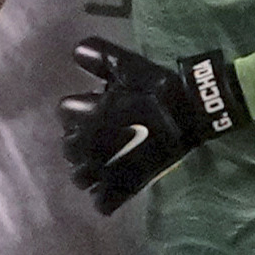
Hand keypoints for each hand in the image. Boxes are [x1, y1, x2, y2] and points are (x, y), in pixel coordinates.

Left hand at [58, 35, 245, 214]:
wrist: (190, 112)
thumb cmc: (158, 88)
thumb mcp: (129, 65)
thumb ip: (100, 56)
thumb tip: (75, 51)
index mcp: (90, 114)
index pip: (64, 113)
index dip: (75, 108)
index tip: (88, 106)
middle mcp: (93, 144)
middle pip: (68, 149)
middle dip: (78, 142)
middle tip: (96, 136)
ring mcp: (109, 167)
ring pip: (80, 178)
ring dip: (86, 170)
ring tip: (101, 162)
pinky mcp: (128, 184)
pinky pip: (104, 203)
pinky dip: (103, 198)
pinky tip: (111, 187)